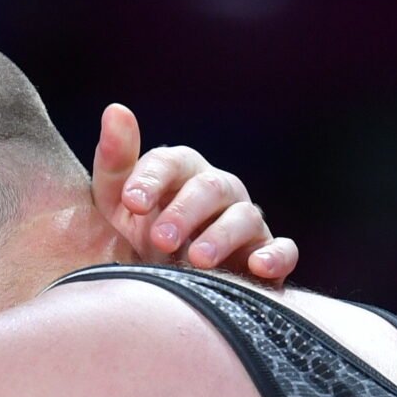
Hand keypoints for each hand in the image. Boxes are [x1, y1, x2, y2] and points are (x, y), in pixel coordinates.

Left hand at [90, 104, 296, 282]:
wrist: (159, 285)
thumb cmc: (136, 235)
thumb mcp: (114, 204)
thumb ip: (114, 162)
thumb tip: (116, 110)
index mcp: (181, 174)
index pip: (171, 162)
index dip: (151, 179)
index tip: (131, 203)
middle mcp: (217, 191)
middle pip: (210, 187)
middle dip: (185, 212)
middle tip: (160, 240)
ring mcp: (245, 222)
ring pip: (245, 217)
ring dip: (222, 237)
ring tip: (196, 261)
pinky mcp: (265, 254)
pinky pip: (282, 250)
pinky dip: (275, 256)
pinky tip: (258, 267)